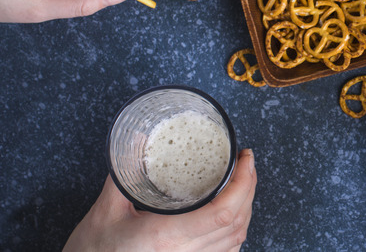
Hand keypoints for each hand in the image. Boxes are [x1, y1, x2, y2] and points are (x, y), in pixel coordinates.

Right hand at [63, 148, 256, 251]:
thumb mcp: (103, 211)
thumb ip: (123, 175)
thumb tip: (135, 139)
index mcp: (165, 236)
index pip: (222, 212)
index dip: (243, 183)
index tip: (245, 159)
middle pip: (236, 222)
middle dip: (250, 188)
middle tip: (247, 163)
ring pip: (236, 239)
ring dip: (246, 208)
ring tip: (244, 183)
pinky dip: (236, 231)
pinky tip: (233, 214)